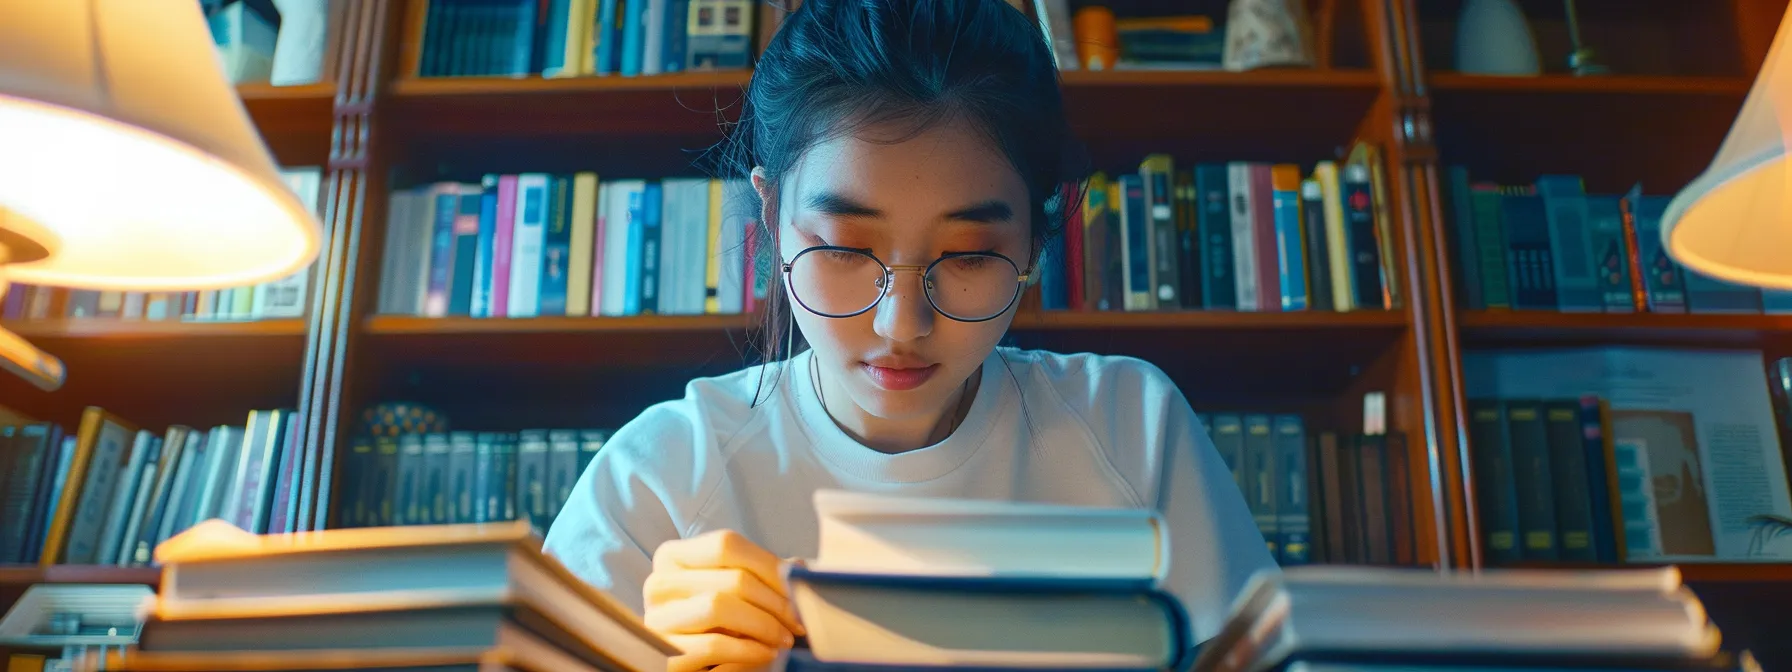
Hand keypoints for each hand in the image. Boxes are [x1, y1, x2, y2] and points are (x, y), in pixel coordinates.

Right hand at [644, 529, 806, 671]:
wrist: (694, 663)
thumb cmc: (716, 623)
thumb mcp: (735, 592)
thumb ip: (761, 574)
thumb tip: (799, 567)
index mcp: (673, 556)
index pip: (726, 545)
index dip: (770, 566)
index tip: (799, 588)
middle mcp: (659, 584)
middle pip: (731, 579)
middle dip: (776, 601)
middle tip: (799, 621)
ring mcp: (656, 620)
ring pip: (719, 607)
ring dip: (764, 624)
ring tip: (784, 638)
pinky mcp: (663, 655)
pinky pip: (713, 645)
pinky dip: (749, 650)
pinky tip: (766, 653)